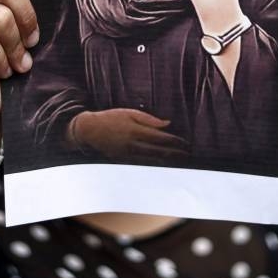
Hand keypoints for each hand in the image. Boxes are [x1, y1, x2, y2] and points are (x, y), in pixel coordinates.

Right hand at [69, 109, 190, 162]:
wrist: (90, 130)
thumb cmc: (111, 118)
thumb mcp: (130, 112)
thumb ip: (149, 119)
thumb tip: (167, 124)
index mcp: (135, 131)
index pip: (161, 138)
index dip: (175, 141)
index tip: (185, 143)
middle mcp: (133, 145)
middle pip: (159, 151)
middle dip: (175, 153)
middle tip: (187, 154)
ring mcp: (128, 155)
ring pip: (152, 160)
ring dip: (167, 161)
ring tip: (179, 161)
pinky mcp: (124, 160)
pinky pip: (143, 164)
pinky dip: (155, 165)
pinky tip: (163, 164)